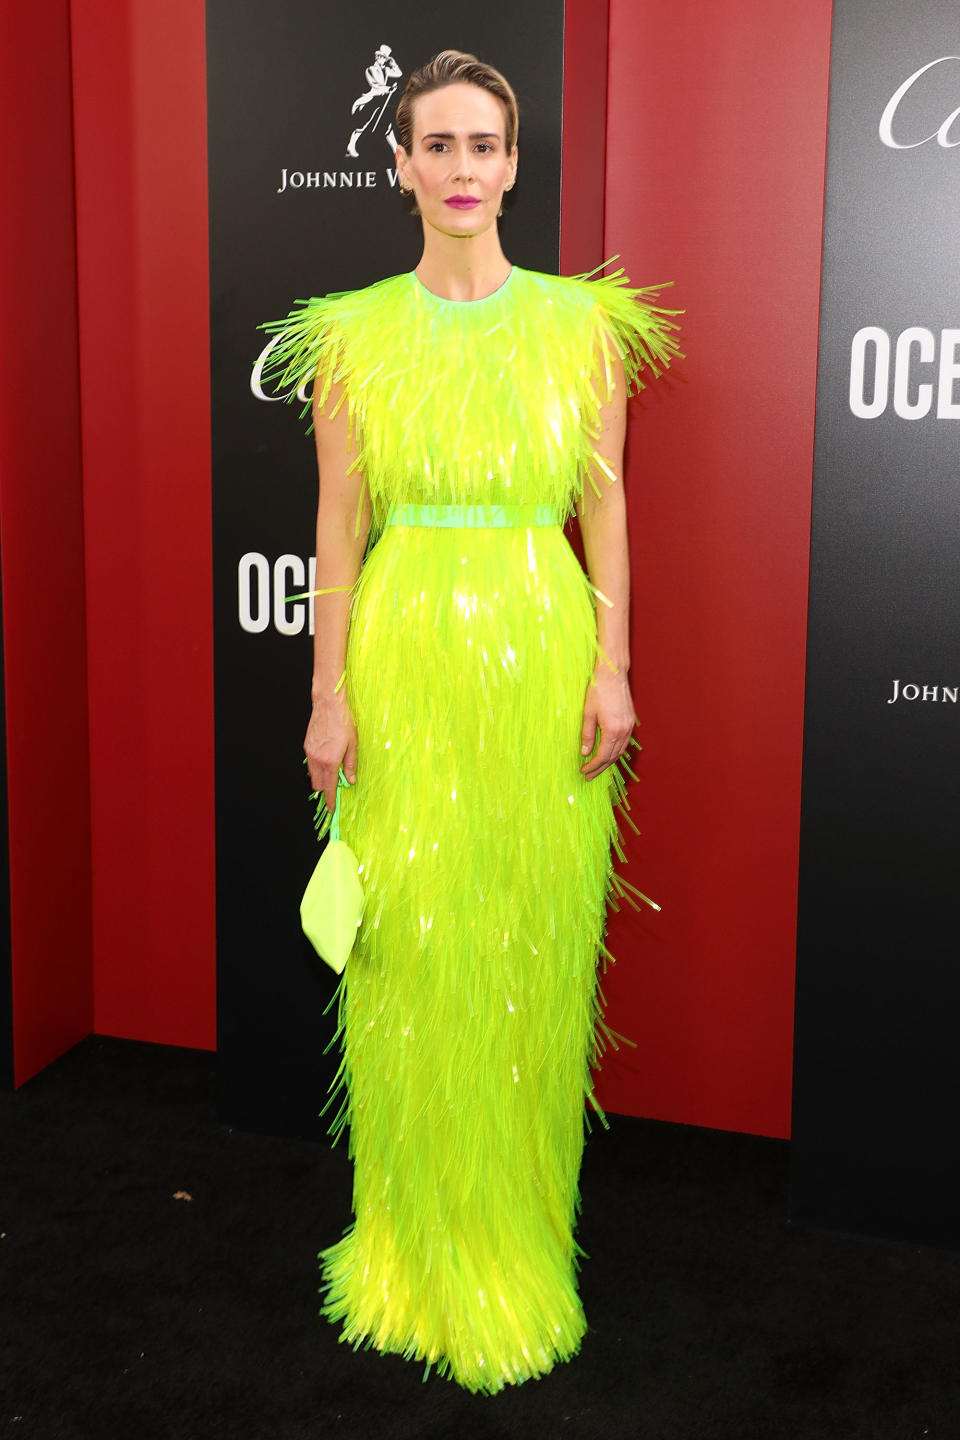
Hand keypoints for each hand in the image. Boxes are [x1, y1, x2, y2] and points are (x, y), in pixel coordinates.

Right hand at [304, 696, 357, 815]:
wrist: (328, 704)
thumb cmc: (343, 722)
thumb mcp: (353, 745)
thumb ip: (351, 765)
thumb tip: (350, 780)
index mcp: (330, 761)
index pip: (328, 788)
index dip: (330, 800)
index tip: (332, 808)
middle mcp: (317, 759)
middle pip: (317, 784)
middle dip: (324, 789)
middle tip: (335, 787)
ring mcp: (310, 753)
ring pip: (312, 774)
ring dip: (320, 778)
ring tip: (333, 771)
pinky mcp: (306, 746)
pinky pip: (310, 763)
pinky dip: (317, 767)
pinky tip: (326, 760)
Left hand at [580, 664, 636, 779]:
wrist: (613, 674)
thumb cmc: (598, 691)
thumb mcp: (587, 713)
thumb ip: (587, 735)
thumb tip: (585, 752)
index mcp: (612, 730)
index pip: (603, 756)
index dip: (593, 766)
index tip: (584, 771)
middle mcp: (624, 731)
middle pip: (612, 757)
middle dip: (600, 768)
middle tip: (589, 776)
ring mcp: (629, 726)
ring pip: (620, 751)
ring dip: (609, 761)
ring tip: (597, 768)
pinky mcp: (631, 721)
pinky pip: (624, 743)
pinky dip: (616, 751)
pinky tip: (608, 753)